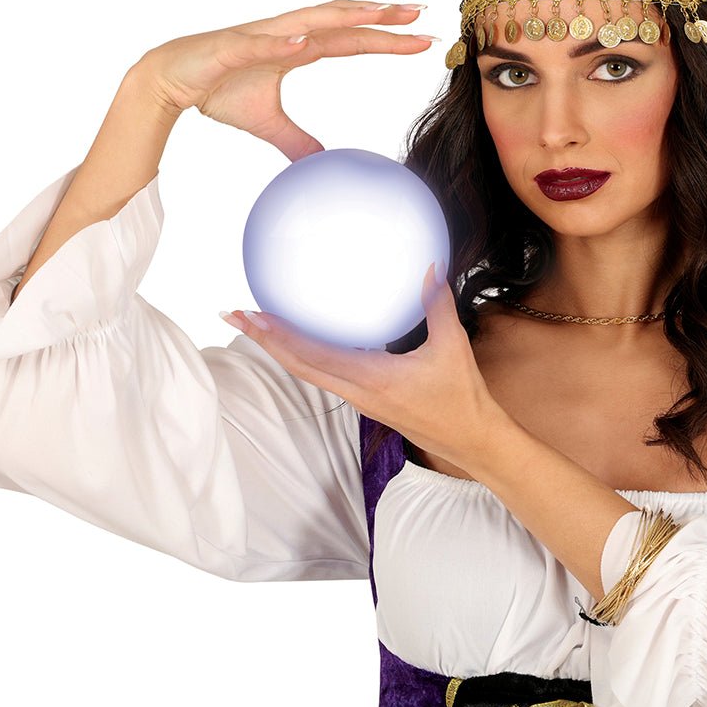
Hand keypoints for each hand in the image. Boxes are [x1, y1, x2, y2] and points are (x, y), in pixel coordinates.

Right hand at [137, 0, 434, 161]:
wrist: (169, 79)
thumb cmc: (217, 88)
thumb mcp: (267, 123)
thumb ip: (297, 140)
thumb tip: (320, 163)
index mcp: (299, 48)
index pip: (353, 40)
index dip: (387, 39)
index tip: (422, 38)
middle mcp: (288, 35)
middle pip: (344, 21)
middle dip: (382, 14)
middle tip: (420, 12)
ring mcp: (262, 36)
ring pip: (311, 19)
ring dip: (346, 14)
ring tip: (380, 10)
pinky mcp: (233, 46)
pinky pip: (262, 44)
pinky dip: (282, 43)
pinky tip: (304, 42)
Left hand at [221, 262, 500, 470]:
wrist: (473, 441)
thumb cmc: (463, 398)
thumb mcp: (452, 346)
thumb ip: (437, 304)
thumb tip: (429, 266)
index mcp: (372, 379)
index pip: (311, 356)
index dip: (277, 336)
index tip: (250, 313)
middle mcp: (357, 392)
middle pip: (297, 365)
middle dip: (263, 339)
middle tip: (233, 313)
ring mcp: (360, 399)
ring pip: (308, 372)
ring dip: (280, 348)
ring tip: (257, 324)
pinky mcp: (368, 402)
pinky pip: (326, 375)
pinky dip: (305, 355)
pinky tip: (303, 339)